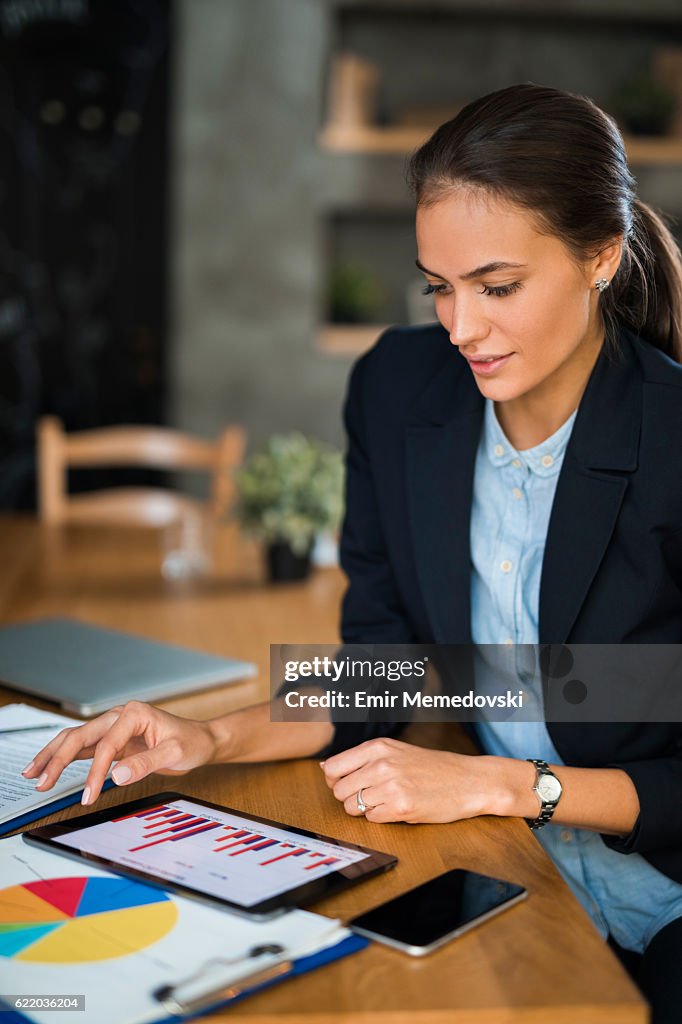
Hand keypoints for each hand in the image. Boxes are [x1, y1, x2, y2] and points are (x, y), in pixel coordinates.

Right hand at [21, 701, 217, 804]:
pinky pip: (84, 747)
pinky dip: (65, 757)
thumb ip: (146, 764)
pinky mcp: (113, 740)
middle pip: (80, 735)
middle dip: (58, 759)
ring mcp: (114, 727)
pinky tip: (49, 767)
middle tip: (41, 782)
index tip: (89, 796)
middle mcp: (119, 716)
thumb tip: (116, 775)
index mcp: (134, 713)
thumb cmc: (191, 742)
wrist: (201, 740)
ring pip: (76, 739)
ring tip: (33, 773)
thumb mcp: (174, 753)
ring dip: (53, 755)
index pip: (106, 745)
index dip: (95, 772)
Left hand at [320, 737, 503, 823]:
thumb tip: (325, 768)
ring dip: (364, 809)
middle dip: (351, 797)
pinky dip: (381, 817)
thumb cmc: (432, 767)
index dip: (336, 780)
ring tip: (386, 801)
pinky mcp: (401, 807)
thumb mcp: (395, 751)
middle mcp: (381, 763)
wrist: (468, 781)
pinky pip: (372, 819)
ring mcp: (390, 785)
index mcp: (377, 747)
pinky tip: (398, 808)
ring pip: (352, 807)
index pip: (332, 767)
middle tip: (373, 795)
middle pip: (339, 790)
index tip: (350, 784)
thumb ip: (361, 759)